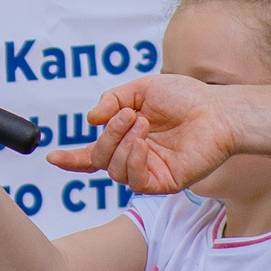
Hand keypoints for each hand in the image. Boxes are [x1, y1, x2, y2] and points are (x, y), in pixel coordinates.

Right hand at [49, 74, 236, 191]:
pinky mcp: (164, 182)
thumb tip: (90, 121)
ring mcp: (148, 171)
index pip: (93, 154)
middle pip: (100, 158)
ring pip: (113, 170)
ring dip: (121, 144)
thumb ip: (112, 100)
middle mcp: (134, 157)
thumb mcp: (141, 88)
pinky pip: (135, 180)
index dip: (72, 158)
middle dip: (107, 136)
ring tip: (141, 122)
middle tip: (127, 115)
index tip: (52, 156)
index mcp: (126, 138)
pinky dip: (132, 159)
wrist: (217, 110)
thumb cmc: (184, 97)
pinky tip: (143, 142)